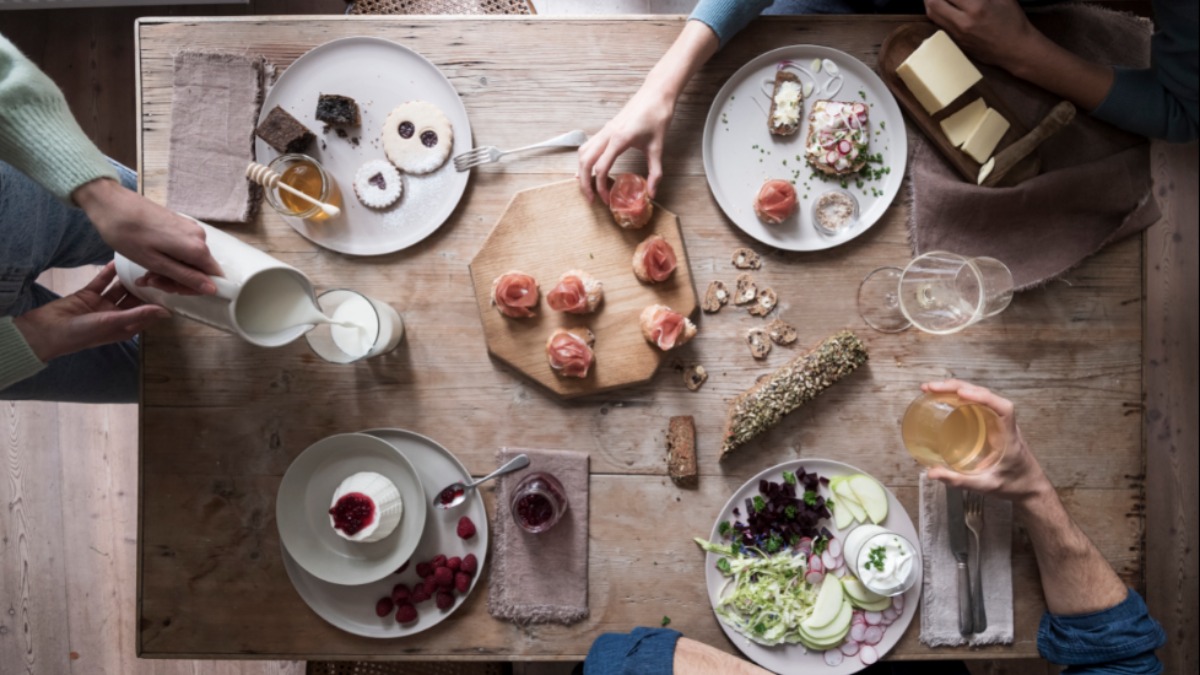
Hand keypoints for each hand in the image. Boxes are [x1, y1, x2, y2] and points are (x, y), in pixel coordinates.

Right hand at [13, 262, 171, 361]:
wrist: (47, 330)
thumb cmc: (82, 333)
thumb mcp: (113, 323)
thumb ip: (138, 315)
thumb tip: (165, 312)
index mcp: (125, 327)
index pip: (147, 314)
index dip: (158, 303)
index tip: (171, 288)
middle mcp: (116, 316)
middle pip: (135, 299)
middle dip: (145, 288)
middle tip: (157, 271)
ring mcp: (102, 304)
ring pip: (119, 288)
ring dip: (128, 278)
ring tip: (140, 264)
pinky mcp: (88, 294)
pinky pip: (102, 281)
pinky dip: (109, 272)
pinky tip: (118, 261)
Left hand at [73, 177, 222, 294]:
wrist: (111, 203)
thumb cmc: (127, 234)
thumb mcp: (155, 263)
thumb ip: (186, 276)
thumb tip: (212, 289)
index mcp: (197, 248)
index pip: (213, 278)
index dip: (194, 289)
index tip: (169, 288)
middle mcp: (200, 236)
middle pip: (200, 269)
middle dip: (177, 280)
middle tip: (149, 281)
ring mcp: (190, 228)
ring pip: (189, 260)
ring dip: (170, 270)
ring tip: (145, 272)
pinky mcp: (180, 223)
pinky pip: (183, 248)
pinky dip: (169, 258)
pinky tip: (149, 258)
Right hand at [575, 19, 720, 204]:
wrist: (656, 93)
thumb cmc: (658, 116)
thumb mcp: (658, 147)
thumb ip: (655, 172)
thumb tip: (652, 193)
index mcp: (619, 139)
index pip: (601, 168)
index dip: (601, 187)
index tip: (607, 199)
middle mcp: (607, 134)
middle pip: (585, 162)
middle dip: (585, 183)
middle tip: (591, 199)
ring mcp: (604, 130)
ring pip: (583, 152)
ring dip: (582, 171)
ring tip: (588, 186)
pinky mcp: (606, 128)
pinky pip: (588, 145)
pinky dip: (585, 160)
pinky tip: (590, 169)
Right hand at [922, 379, 1052, 505]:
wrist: (1031, 488)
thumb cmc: (1014, 485)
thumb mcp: (986, 486)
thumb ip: (959, 481)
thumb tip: (931, 473)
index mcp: (1008, 436)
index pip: (1002, 407)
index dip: (982, 396)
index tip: (960, 393)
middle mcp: (1004, 424)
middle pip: (985, 395)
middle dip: (958, 387)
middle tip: (931, 388)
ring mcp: (998, 422)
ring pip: (980, 397)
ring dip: (957, 389)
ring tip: (933, 389)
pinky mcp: (991, 425)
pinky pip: (977, 405)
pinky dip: (960, 398)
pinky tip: (945, 399)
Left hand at [925, 0, 1041, 70]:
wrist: (1015, 49)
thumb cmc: (1013, 21)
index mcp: (977, 8)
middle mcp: (963, 22)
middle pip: (934, 3)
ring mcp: (957, 34)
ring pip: (933, 15)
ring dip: (930, 2)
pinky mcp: (956, 42)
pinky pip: (939, 25)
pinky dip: (936, 13)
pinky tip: (940, 7)